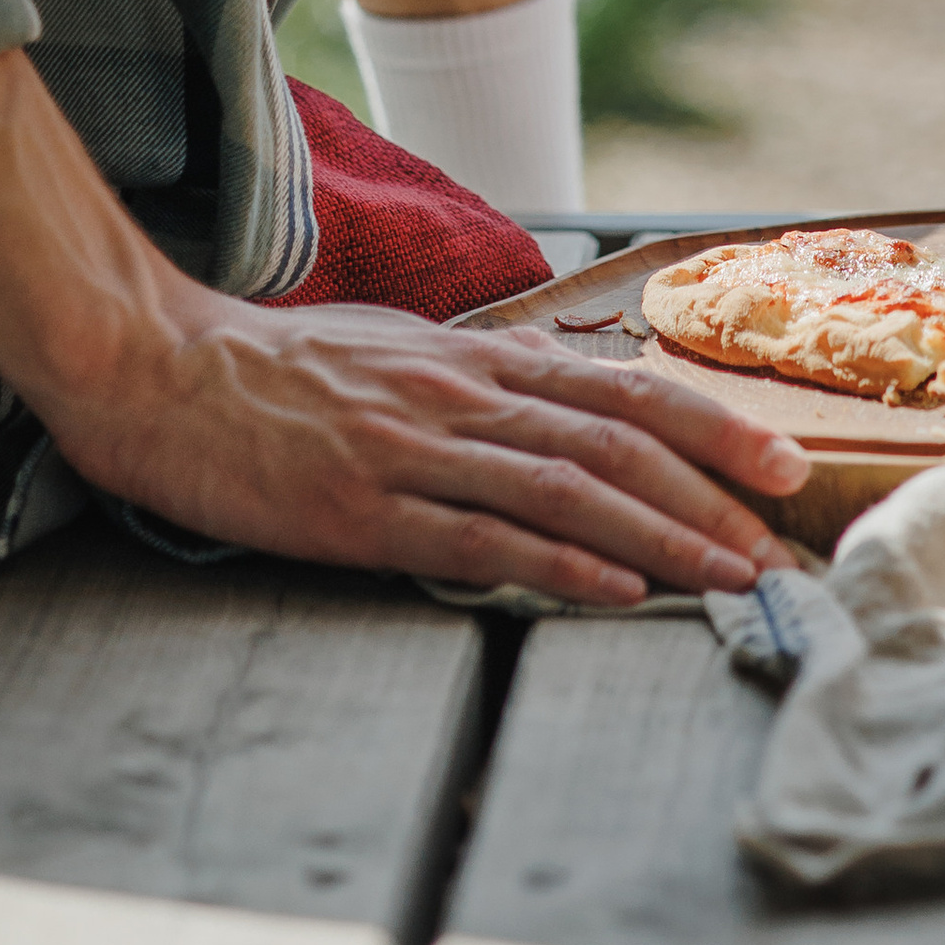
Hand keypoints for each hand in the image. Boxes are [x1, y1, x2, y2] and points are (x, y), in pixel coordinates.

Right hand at [50, 298, 811, 605]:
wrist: (159, 369)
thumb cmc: (279, 369)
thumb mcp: (400, 353)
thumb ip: (481, 381)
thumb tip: (561, 402)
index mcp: (477, 361)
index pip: (623, 390)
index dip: (713, 428)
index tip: (785, 466)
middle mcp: (463, 399)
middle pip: (617, 442)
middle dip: (715, 496)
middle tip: (785, 544)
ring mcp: (415, 454)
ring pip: (568, 490)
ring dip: (664, 536)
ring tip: (732, 577)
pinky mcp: (362, 512)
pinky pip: (479, 540)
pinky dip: (559, 565)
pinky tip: (617, 591)